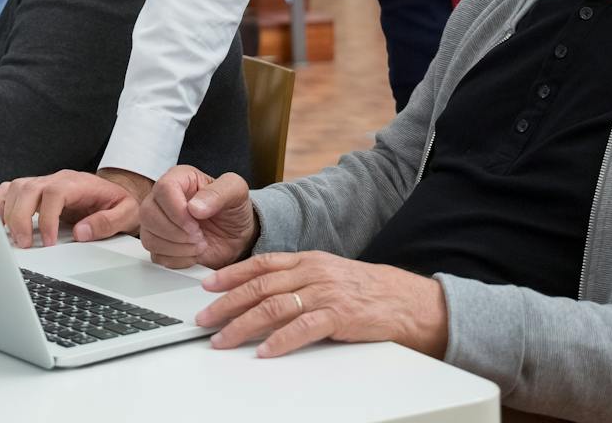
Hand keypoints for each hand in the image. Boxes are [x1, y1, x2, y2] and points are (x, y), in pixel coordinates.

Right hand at [0, 170, 139, 247]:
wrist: (115, 192)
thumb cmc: (118, 203)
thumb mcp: (126, 213)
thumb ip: (107, 222)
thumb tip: (81, 233)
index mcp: (79, 184)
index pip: (54, 193)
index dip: (47, 217)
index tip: (49, 242)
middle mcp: (57, 180)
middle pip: (28, 188)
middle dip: (21, 217)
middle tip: (25, 244)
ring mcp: (44, 183)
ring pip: (16, 187)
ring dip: (8, 212)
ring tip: (14, 238)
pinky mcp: (34, 191)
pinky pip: (10, 191)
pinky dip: (0, 205)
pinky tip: (1, 225)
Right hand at [140, 166, 256, 269]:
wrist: (237, 235)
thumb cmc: (234, 209)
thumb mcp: (236, 192)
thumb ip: (219, 193)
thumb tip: (195, 207)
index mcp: (180, 178)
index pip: (164, 188)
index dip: (177, 210)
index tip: (196, 224)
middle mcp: (164, 199)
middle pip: (149, 214)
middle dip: (176, 232)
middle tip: (199, 236)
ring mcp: (159, 222)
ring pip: (148, 237)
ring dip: (177, 247)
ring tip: (199, 245)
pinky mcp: (160, 244)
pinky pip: (156, 256)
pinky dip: (177, 259)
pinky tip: (193, 253)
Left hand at [196, 251, 448, 359]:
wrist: (406, 301)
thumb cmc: (367, 291)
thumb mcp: (329, 275)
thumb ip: (298, 279)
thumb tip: (262, 293)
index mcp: (309, 259)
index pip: (262, 263)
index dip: (231, 274)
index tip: (208, 286)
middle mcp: (314, 272)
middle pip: (260, 286)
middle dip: (227, 304)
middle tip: (204, 319)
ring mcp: (326, 293)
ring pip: (274, 307)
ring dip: (244, 325)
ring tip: (223, 339)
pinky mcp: (340, 316)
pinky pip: (303, 328)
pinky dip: (280, 341)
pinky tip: (265, 351)